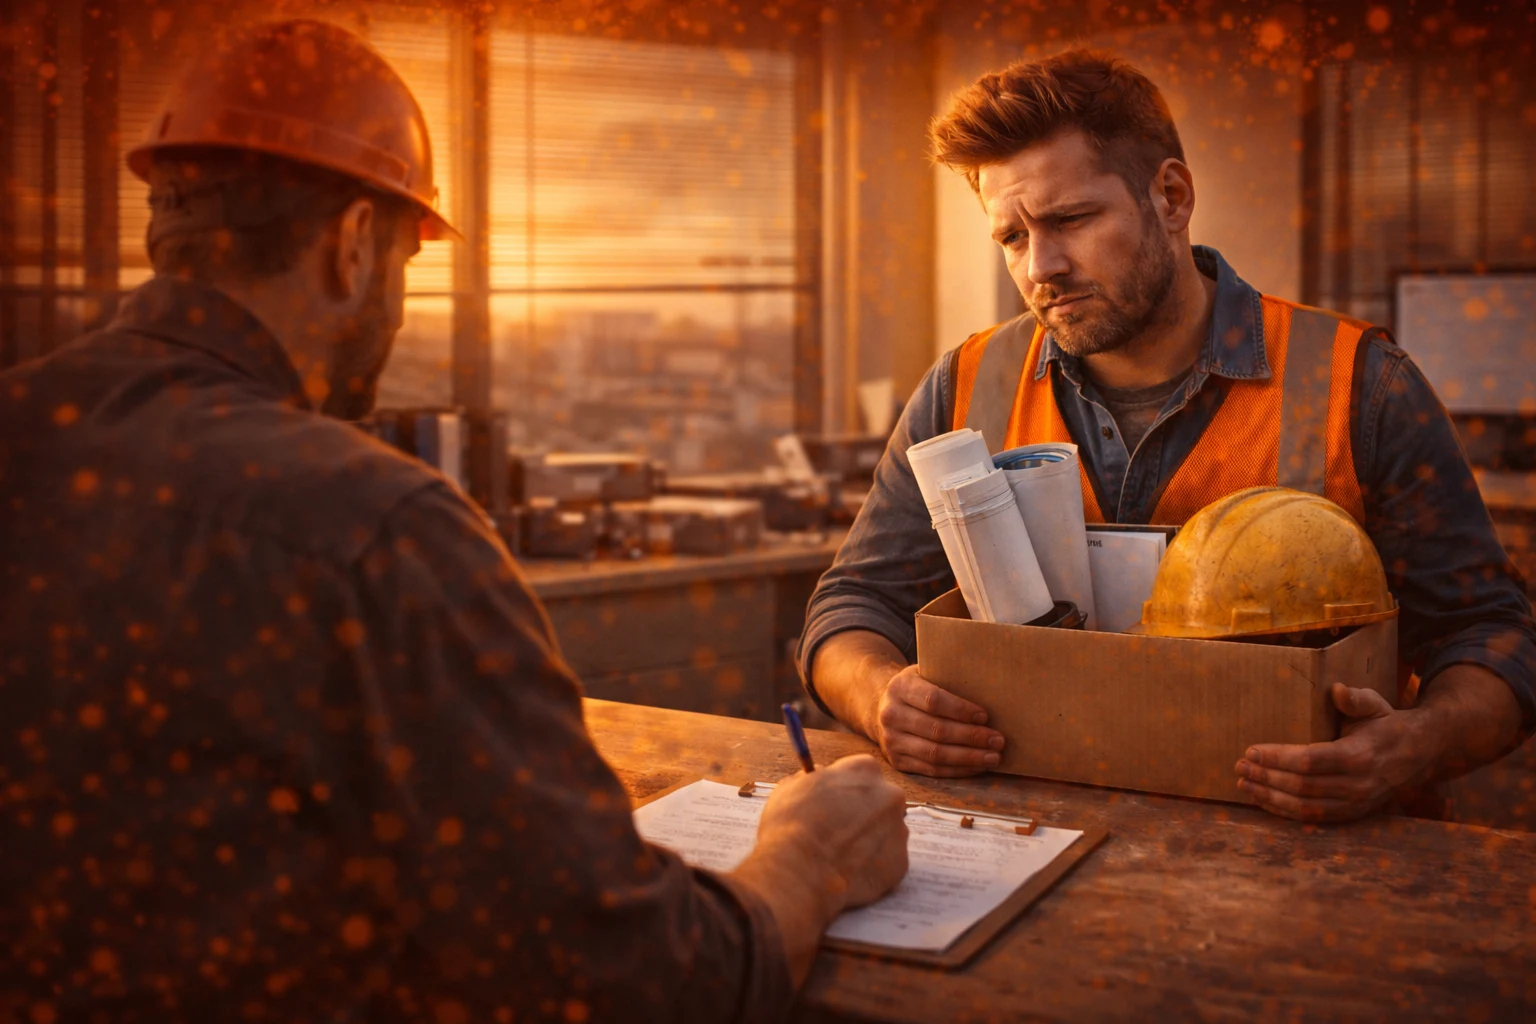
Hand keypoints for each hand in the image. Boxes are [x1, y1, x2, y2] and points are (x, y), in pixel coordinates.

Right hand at [755, 755, 909, 908]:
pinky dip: (871, 868)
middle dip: (864, 815)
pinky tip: (847, 874)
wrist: (800, 872)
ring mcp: (898, 831)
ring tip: (839, 857)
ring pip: (886, 833)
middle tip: (839, 832)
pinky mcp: (900, 864)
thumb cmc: (790, 826)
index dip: (846, 789)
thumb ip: (814, 779)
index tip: (835, 803)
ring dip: (869, 841)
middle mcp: (890, 796)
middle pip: (881, 801)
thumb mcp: (791, 787)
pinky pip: (886, 863)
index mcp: (865, 770)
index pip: (862, 772)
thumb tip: (820, 778)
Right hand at [874, 665, 1004, 777]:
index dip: (961, 710)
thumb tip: (990, 693)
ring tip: (993, 757)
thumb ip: (948, 680)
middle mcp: (891, 715)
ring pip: (934, 754)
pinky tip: (976, 766)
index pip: (933, 701)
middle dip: (972, 737)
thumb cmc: (917, 689)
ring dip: (968, 758)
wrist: (882, 707)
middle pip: (937, 730)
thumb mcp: (925, 675)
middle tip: (998, 740)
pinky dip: (957, 770)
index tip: (985, 716)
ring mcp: (891, 740)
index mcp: (900, 688)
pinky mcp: (896, 761)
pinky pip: (931, 770)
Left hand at [1235, 683, 1439, 822]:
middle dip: (1266, 777)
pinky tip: (1263, 800)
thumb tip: (1337, 690)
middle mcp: (1357, 785)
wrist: (1417, 755)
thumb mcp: (1375, 705)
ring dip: (1270, 796)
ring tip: (1244, 784)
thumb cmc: (1386, 725)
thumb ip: (1356, 699)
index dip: (1278, 758)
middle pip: (1302, 786)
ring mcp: (1355, 804)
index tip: (1251, 751)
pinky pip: (1313, 817)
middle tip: (1239, 766)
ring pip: (1304, 807)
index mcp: (1360, 756)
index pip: (1310, 761)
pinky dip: (1284, 812)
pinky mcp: (1351, 814)